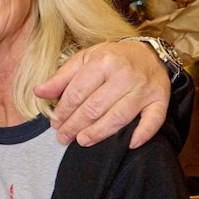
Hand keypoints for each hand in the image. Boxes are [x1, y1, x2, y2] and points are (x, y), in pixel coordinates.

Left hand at [34, 39, 169, 148]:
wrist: (148, 54)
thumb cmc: (111, 59)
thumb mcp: (84, 60)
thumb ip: (61, 78)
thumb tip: (38, 92)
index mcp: (103, 61)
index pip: (77, 93)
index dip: (63, 111)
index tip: (55, 123)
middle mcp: (125, 74)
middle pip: (95, 107)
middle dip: (75, 125)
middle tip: (63, 137)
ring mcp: (144, 88)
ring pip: (118, 117)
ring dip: (98, 133)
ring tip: (82, 141)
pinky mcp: (160, 99)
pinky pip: (153, 120)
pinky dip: (142, 134)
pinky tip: (129, 144)